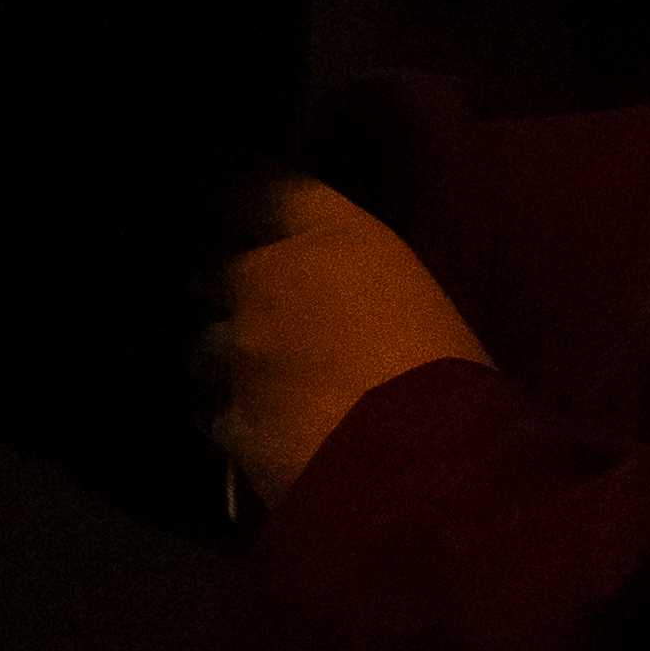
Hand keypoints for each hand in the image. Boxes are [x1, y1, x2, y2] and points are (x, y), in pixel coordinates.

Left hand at [200, 172, 489, 510]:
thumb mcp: (416, 298)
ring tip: (247, 375)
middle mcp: (267, 281)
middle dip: (220, 279)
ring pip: (202, 343)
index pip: (267, 186)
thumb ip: (362, 284)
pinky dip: (228, 417)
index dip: (246, 190)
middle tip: (238, 295)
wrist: (419, 465)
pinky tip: (252, 430)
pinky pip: (212, 413)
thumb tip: (343, 299)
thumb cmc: (447, 370)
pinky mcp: (230, 420)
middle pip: (216, 263)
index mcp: (332, 238)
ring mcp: (238, 353)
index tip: (237, 199)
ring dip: (220, 354)